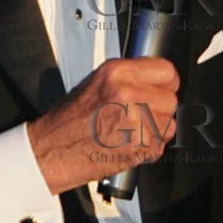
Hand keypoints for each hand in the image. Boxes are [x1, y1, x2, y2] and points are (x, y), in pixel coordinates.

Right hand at [28, 57, 179, 195]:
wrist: (52, 151)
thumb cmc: (68, 121)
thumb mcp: (96, 83)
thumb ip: (129, 78)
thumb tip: (156, 80)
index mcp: (116, 73)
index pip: (166, 71)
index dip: (165, 83)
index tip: (161, 89)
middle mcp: (127, 93)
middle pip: (170, 99)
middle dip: (159, 109)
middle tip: (137, 116)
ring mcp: (135, 120)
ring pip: (169, 122)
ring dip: (155, 129)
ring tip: (128, 131)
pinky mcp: (139, 145)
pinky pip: (160, 143)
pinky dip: (148, 147)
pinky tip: (126, 143)